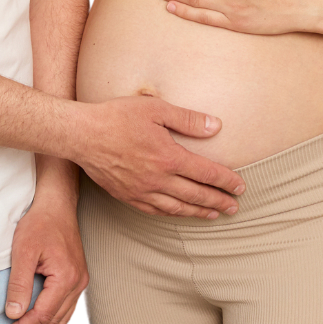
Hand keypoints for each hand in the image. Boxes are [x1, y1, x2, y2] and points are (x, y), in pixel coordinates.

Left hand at [2, 200, 87, 323]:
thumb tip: (14, 314)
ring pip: (62, 320)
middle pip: (54, 322)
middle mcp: (77, 283)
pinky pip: (67, 311)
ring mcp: (79, 282)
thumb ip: (19, 284)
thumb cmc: (39, 224)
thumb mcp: (23, 251)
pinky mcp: (76, 280)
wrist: (57, 205)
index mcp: (66, 277)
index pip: (43, 314)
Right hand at [74, 96, 245, 218]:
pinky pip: (156, 211)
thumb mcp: (156, 109)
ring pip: (178, 208)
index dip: (227, 181)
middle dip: (219, 201)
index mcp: (169, 157)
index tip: (241, 186)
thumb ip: (188, 119)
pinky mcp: (128, 196)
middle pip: (197, 195)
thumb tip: (216, 126)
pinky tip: (180, 213)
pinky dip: (173, 214)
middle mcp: (158, 179)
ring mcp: (142, 191)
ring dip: (199, 212)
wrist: (82, 135)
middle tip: (234, 207)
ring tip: (213, 214)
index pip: (207, 173)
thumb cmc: (117, 117)